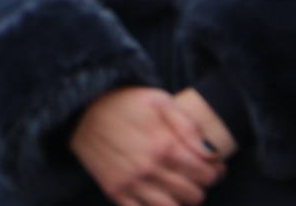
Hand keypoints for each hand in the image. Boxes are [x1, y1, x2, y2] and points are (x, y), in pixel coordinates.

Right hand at [70, 86, 225, 205]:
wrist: (80, 111)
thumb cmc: (122, 102)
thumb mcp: (159, 100)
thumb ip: (188, 126)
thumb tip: (212, 153)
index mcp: (164, 145)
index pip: (206, 174)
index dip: (216, 171)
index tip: (213, 166)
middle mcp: (149, 169)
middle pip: (193, 195)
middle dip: (200, 185)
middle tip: (196, 175)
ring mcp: (131, 184)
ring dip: (181, 200)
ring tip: (178, 187)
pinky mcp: (115, 192)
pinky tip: (160, 196)